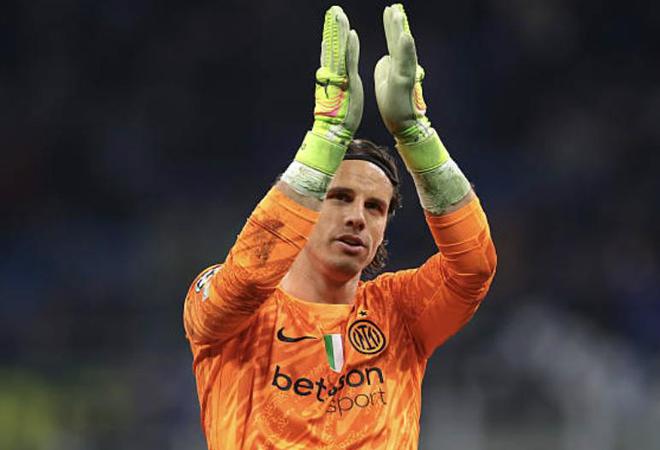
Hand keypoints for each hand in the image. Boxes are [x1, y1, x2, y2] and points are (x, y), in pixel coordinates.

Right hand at [294, 5, 362, 176]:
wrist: (334, 131)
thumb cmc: (340, 115)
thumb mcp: (341, 94)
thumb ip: (339, 81)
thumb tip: (338, 73)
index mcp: (334, 75)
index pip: (333, 51)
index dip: (333, 35)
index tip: (332, 20)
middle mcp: (334, 73)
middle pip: (333, 45)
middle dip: (334, 27)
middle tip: (334, 9)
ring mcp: (340, 76)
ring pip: (339, 49)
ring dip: (339, 31)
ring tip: (339, 14)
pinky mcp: (347, 82)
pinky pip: (349, 62)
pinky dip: (351, 48)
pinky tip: (351, 34)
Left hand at [374, 4, 429, 142]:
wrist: (402, 125)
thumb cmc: (393, 105)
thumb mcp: (384, 81)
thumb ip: (384, 67)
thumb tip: (385, 57)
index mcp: (395, 66)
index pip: (393, 42)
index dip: (391, 26)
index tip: (389, 10)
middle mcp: (402, 67)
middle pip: (398, 41)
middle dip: (395, 23)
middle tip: (393, 7)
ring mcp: (404, 74)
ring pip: (403, 49)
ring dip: (400, 31)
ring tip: (397, 14)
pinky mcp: (403, 83)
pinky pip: (405, 64)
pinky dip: (406, 50)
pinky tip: (405, 36)